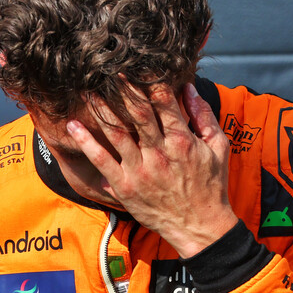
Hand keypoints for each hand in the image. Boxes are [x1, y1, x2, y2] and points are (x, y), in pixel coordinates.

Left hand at [65, 81, 238, 257]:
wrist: (199, 226)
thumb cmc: (210, 186)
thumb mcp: (218, 148)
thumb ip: (204, 116)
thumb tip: (189, 88)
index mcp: (182, 140)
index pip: (163, 103)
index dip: (148, 81)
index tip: (135, 66)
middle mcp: (159, 152)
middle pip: (136, 113)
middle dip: (121, 89)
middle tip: (106, 71)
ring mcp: (140, 169)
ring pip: (116, 132)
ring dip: (100, 109)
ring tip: (86, 91)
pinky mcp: (125, 186)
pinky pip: (102, 160)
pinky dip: (87, 142)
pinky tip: (74, 127)